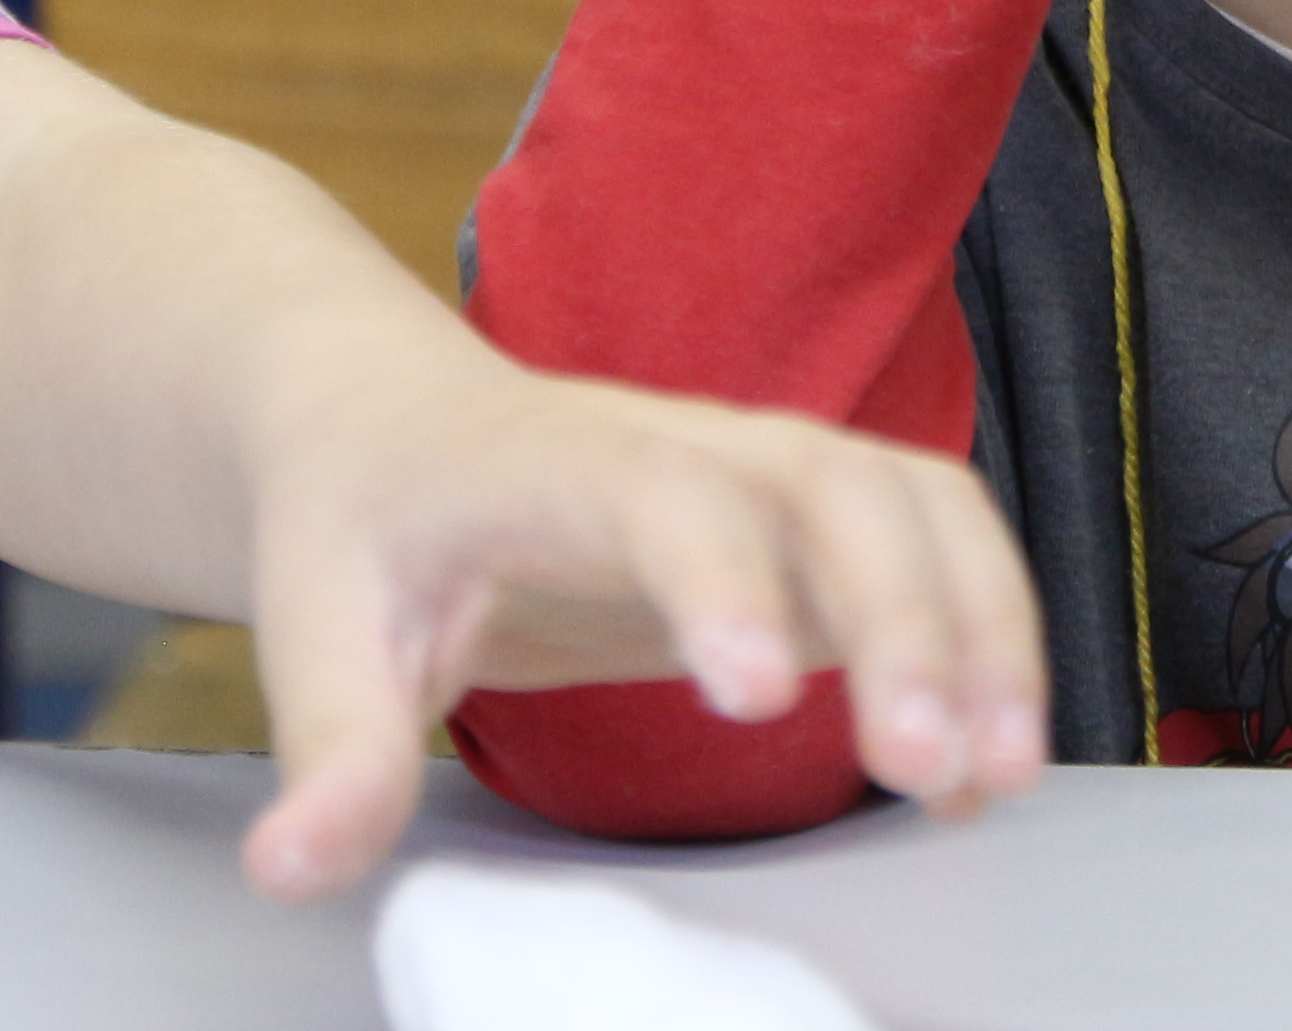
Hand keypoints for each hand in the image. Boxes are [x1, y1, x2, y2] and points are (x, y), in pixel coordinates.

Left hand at [236, 347, 1049, 900]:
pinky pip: (942, 547)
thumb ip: (330, 748)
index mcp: (564, 460)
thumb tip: (296, 866)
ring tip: (995, 774)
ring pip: (920, 508)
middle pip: (837, 493)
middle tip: (926, 764)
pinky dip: (990, 635)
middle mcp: (698, 441)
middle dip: (903, 619)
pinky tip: (988, 765)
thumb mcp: (315, 628)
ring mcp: (776, 471)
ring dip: (980, 629)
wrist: (397, 424)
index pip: (665, 496)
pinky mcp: (822, 522)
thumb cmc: (365, 526)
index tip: (754, 699)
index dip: (721, 583)